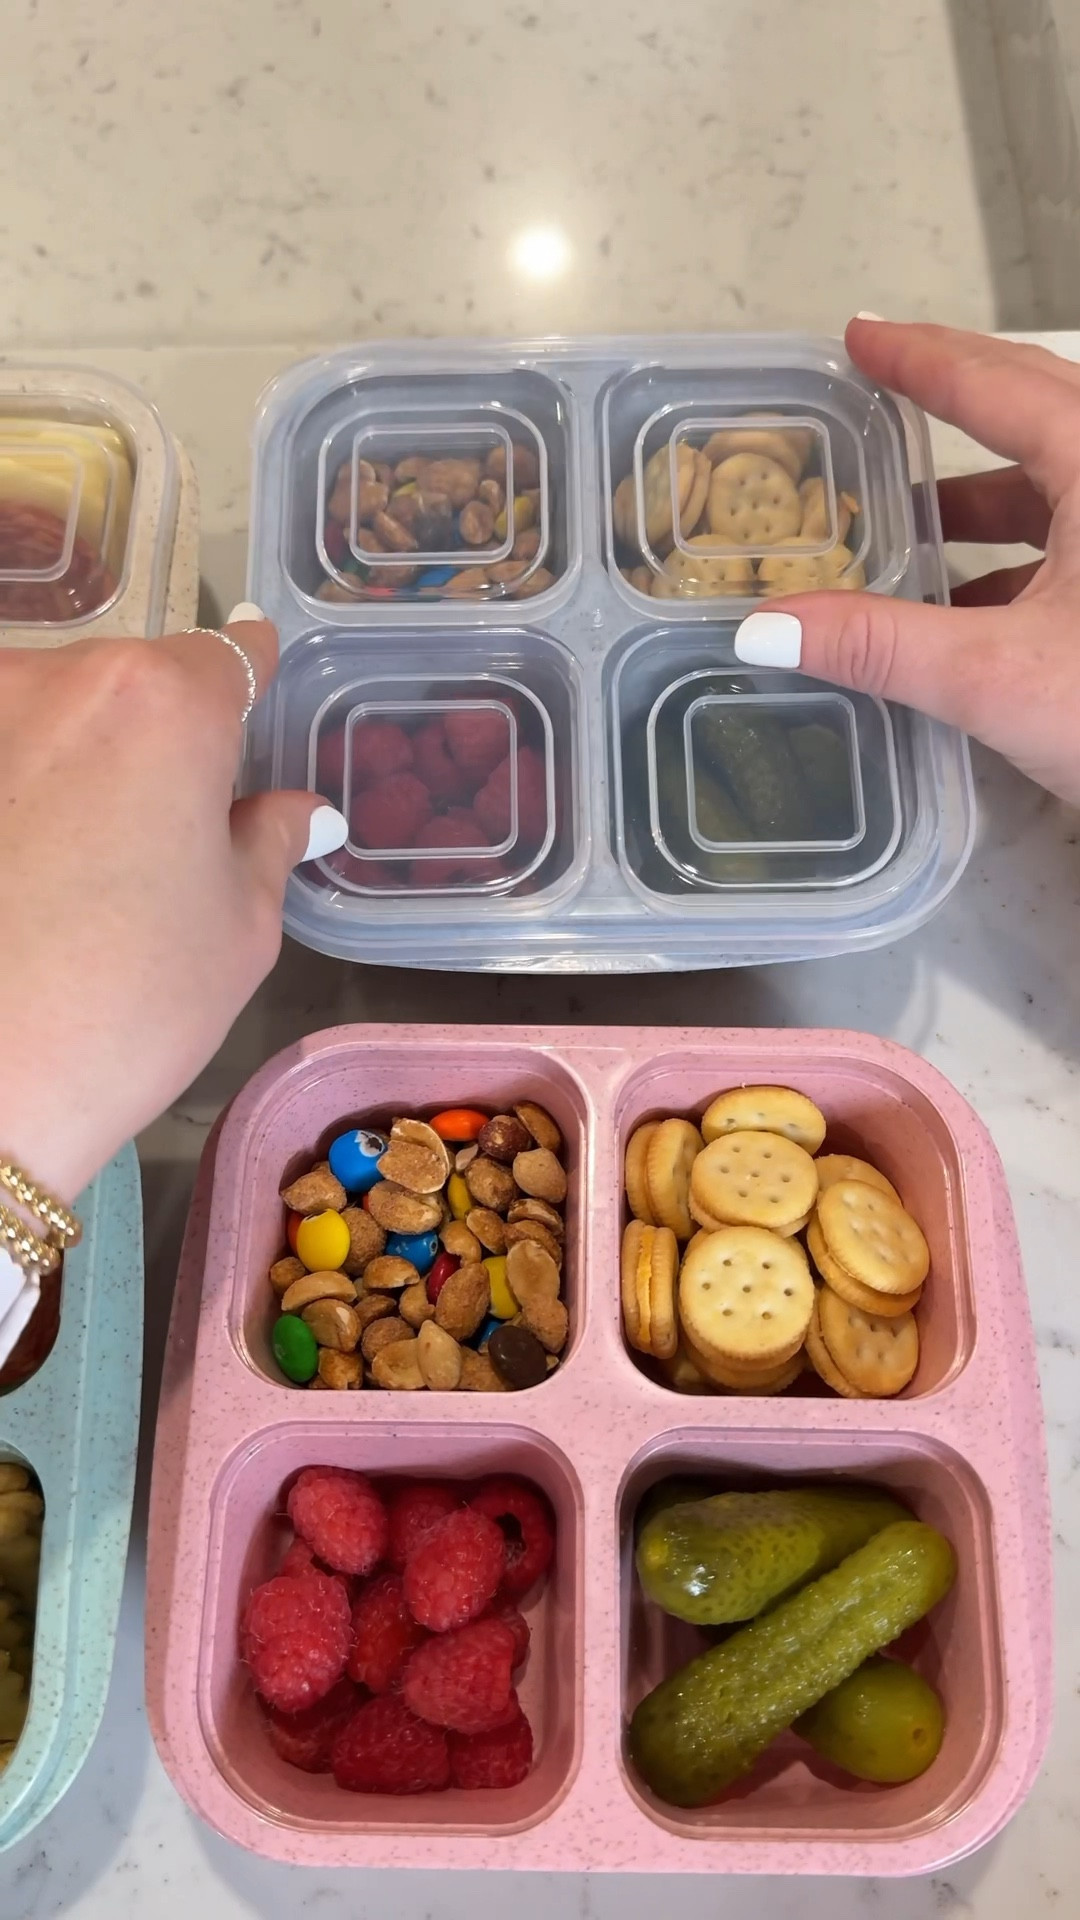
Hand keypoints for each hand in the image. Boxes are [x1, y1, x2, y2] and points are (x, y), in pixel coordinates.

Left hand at [0, 615, 346, 1203]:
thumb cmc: (128, 1008)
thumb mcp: (238, 931)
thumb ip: (267, 842)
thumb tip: (301, 812)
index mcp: (165, 706)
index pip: (224, 656)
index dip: (246, 671)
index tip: (253, 674)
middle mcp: (60, 682)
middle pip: (130, 682)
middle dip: (153, 736)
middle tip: (163, 830)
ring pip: (49, 713)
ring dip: (71, 760)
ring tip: (74, 863)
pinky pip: (3, 759)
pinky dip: (16, 792)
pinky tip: (24, 864)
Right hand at [734, 321, 1079, 804]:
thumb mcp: (999, 678)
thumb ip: (880, 646)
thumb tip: (764, 627)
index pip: (996, 386)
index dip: (921, 358)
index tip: (861, 336)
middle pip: (1038, 412)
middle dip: (956, 401)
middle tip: (885, 384)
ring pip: (1061, 486)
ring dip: (983, 498)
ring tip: (904, 516)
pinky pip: (1079, 544)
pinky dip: (1018, 558)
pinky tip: (967, 607)